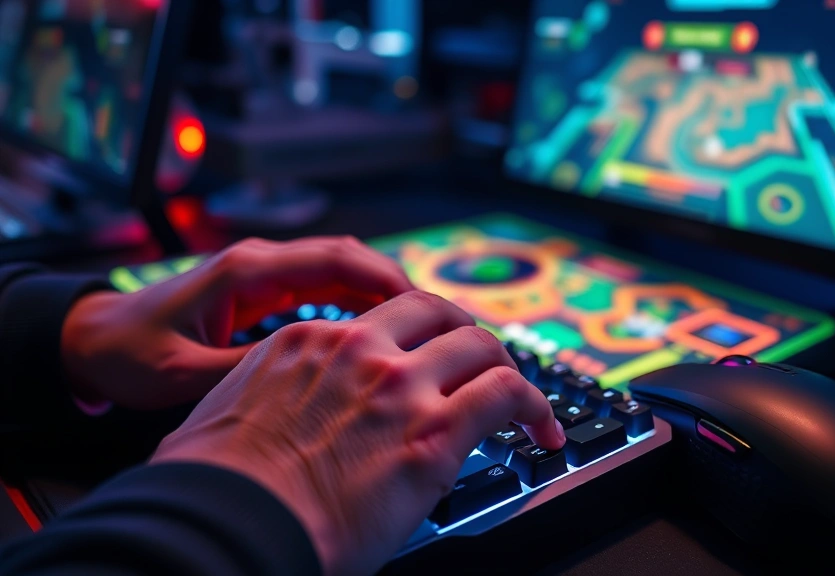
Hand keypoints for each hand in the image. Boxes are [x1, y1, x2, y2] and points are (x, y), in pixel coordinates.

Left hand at [61, 236, 413, 409]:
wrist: (95, 340)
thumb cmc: (131, 352)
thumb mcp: (185, 373)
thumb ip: (247, 369)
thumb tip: (311, 379)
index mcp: (246, 270)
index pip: (334, 259)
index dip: (385, 278)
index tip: (424, 306)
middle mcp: (262, 264)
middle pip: (348, 260)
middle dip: (398, 286)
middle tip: (438, 321)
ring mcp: (266, 275)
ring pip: (342, 273)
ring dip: (384, 297)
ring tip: (423, 331)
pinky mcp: (266, 292)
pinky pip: (326, 290)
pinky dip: (359, 307)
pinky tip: (383, 335)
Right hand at [151, 291, 565, 575]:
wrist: (223, 527)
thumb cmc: (211, 488)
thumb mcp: (222, 413)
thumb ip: (263, 393)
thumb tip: (272, 410)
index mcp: (309, 340)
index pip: (385, 316)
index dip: (419, 332)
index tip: (431, 349)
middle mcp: (360, 351)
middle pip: (441, 314)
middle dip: (468, 335)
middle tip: (483, 362)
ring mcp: (400, 387)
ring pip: (482, 347)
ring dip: (509, 371)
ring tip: (525, 401)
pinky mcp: (434, 434)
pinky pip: (507, 396)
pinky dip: (536, 408)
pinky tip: (544, 431)